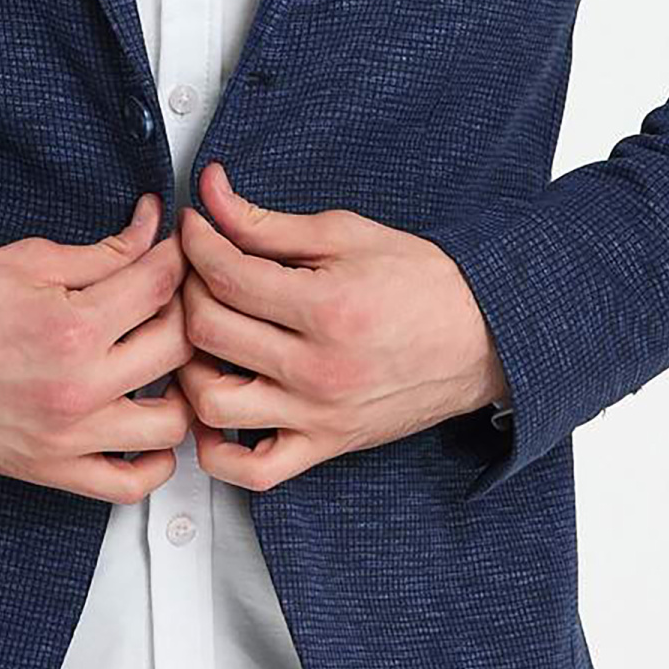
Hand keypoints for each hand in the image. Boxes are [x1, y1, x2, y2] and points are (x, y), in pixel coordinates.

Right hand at [0, 195, 194, 500]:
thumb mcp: (25, 260)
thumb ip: (101, 251)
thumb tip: (149, 226)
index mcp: (71, 325)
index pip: (161, 283)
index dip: (177, 254)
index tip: (175, 249)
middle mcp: (77, 387)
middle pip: (179, 346)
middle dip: (185, 310)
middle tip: (172, 296)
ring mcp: (67, 436)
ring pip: (172, 422)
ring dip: (180, 388)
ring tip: (164, 362)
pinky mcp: (51, 471)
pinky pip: (128, 485)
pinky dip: (154, 461)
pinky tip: (148, 425)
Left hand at [171, 158, 507, 490]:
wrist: (483, 336)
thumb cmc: (423, 282)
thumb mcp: (346, 235)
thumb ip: (269, 224)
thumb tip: (213, 195)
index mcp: (326, 307)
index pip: (225, 275)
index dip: (196, 242)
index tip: (194, 227)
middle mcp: (318, 369)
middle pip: (208, 332)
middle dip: (186, 289)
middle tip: (194, 270)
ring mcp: (319, 414)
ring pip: (213, 404)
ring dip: (188, 367)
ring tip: (199, 338)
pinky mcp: (326, 445)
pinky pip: (254, 473)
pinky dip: (218, 453)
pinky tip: (212, 414)